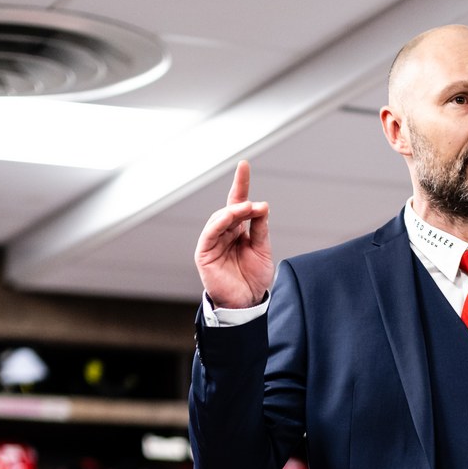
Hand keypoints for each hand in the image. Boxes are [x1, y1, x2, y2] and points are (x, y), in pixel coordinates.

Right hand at [194, 160, 273, 308]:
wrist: (247, 304)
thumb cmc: (253, 279)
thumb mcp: (262, 250)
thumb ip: (260, 228)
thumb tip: (262, 205)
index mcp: (238, 230)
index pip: (238, 203)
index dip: (240, 184)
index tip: (244, 164)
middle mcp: (224, 233)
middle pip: (230, 208)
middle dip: (242, 201)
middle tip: (256, 205)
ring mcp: (213, 241)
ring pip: (220, 218)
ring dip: (234, 211)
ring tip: (248, 209)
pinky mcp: (204, 253)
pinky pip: (210, 233)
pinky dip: (219, 222)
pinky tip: (229, 216)